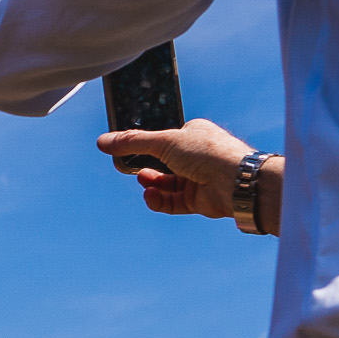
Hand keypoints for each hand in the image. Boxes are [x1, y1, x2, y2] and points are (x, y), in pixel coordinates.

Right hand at [97, 118, 257, 222]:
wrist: (235, 181)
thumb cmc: (207, 152)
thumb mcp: (163, 142)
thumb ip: (132, 142)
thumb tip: (103, 141)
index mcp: (194, 135)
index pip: (165, 139)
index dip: (148, 145)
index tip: (129, 150)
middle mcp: (197, 157)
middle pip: (163, 164)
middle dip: (147, 168)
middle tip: (132, 169)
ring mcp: (198, 179)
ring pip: (167, 184)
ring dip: (152, 184)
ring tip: (143, 182)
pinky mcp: (198, 201)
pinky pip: (173, 202)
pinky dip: (159, 200)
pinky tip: (150, 196)